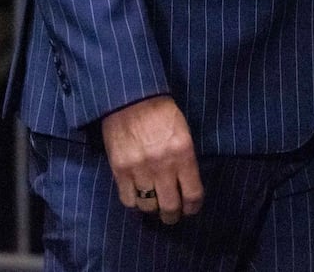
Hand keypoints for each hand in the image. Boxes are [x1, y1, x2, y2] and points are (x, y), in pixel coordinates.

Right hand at [100, 95, 204, 224]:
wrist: (131, 97)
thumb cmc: (161, 111)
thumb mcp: (183, 132)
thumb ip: (185, 160)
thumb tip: (185, 186)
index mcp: (183, 153)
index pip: (193, 195)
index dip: (193, 207)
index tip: (190, 208)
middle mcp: (162, 165)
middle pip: (170, 206)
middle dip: (172, 215)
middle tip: (171, 214)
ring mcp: (139, 169)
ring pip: (148, 206)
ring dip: (152, 208)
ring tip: (153, 203)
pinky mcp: (119, 169)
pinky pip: (128, 199)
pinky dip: (133, 201)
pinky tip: (136, 194)